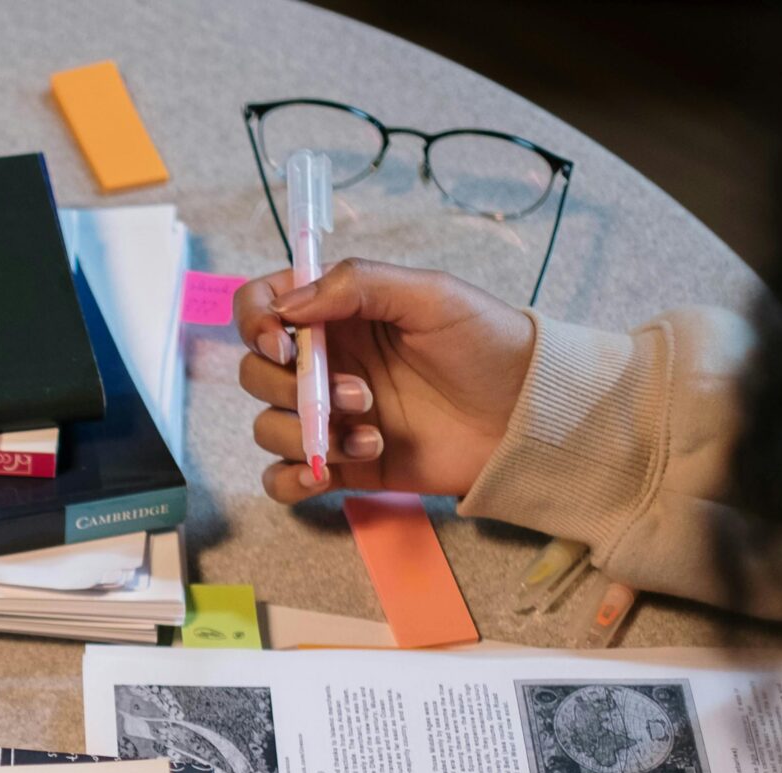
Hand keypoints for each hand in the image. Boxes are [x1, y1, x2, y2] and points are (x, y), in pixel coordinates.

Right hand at [234, 259, 535, 503]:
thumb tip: (287, 306)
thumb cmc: (487, 344)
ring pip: (267, 428)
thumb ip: (356, 285)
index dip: (255, 324)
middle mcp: (324, 363)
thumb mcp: (430, 295)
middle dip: (291, 389)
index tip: (283, 344)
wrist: (526, 416)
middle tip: (358, 393)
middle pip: (255, 375)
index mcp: (337, 315)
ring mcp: (330, 417)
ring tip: (370, 435)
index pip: (261, 308)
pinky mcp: (341, 465)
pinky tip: (330, 472)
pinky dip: (292, 479)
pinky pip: (281, 479)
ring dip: (306, 435)